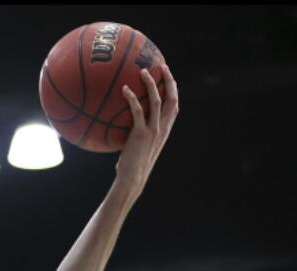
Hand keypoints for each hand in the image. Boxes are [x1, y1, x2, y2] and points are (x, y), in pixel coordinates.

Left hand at [115, 63, 179, 194]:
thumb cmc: (131, 166)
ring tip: (143, 71)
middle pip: (172, 99)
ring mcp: (153, 131)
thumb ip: (137, 134)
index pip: (174, 107)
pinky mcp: (141, 134)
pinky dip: (132, 98)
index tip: (169, 77)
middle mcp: (162, 129)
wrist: (132, 179)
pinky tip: (124, 89)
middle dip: (169, 81)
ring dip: (151, 84)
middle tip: (162, 66)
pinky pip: (137, 111)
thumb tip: (122, 124)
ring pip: (157, 101)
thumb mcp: (139, 148)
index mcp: (164, 131)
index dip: (174, 90)